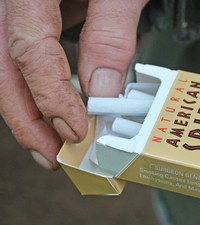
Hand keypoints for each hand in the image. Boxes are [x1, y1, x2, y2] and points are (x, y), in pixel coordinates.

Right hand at [0, 0, 148, 169]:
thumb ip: (109, 35)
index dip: (52, 97)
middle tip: (50, 155)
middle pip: (4, 67)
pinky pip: (22, 57)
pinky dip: (36, 88)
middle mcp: (10, 1)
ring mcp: (14, 10)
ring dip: (26, 111)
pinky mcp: (28, 17)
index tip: (76, 131)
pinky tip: (50, 110)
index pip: (30, 51)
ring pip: (6, 67)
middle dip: (26, 119)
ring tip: (47, 145)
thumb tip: (100, 89)